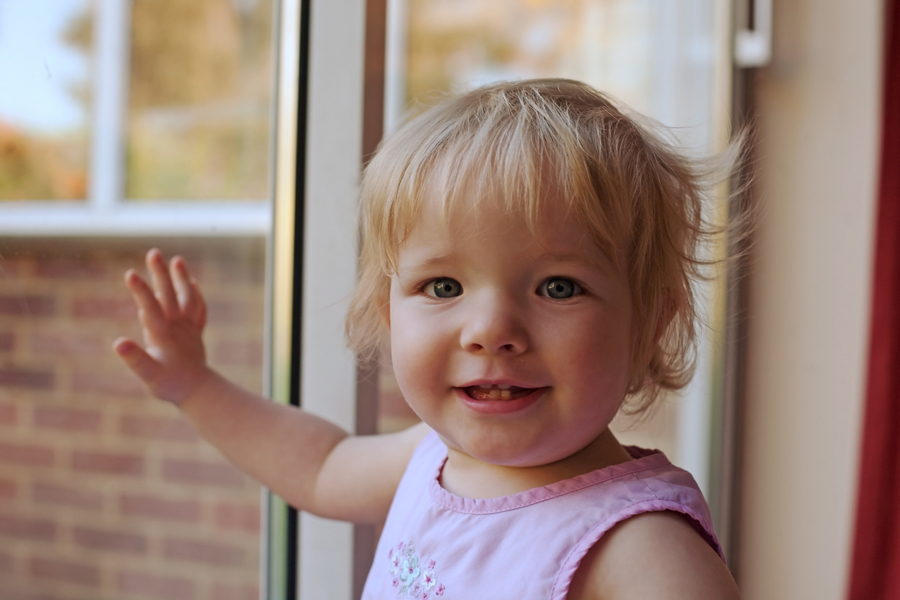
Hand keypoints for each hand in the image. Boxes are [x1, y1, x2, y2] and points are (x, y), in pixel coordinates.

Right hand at [113, 248, 211, 404]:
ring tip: (176, 259)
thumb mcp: (149, 375)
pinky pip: (198, 310)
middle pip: (169, 296)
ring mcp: (189, 328)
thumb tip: (118, 343)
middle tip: (153, 252)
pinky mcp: (196, 332)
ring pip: (187, 299)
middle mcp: (178, 327)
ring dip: (182, 279)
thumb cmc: (169, 385)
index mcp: (164, 335)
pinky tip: (193, 283)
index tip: (130, 272)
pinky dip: (196, 296)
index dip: (141, 291)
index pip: (151, 309)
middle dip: (160, 274)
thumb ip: (135, 359)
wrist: (198, 392)